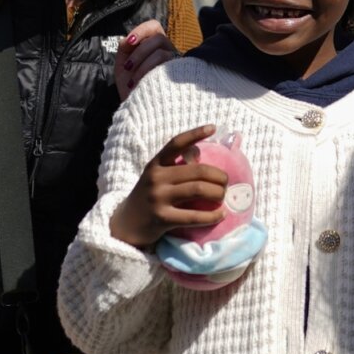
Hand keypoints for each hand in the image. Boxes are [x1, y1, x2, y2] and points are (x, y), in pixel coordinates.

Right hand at [110, 125, 226, 247]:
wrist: (126, 225)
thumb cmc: (148, 197)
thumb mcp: (156, 177)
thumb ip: (174, 166)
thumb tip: (199, 152)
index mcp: (156, 164)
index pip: (176, 143)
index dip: (195, 133)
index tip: (213, 127)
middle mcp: (156, 178)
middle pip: (198, 171)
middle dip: (219, 176)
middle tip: (226, 182)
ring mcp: (158, 198)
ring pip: (198, 190)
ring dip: (218, 193)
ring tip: (223, 196)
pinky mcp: (162, 218)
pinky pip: (194, 216)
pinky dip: (212, 216)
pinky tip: (221, 214)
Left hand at [115, 21, 178, 96]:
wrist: (136, 109)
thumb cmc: (130, 86)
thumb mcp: (122, 65)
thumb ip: (124, 49)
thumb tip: (128, 39)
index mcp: (154, 46)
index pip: (154, 27)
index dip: (142, 30)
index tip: (129, 42)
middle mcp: (168, 52)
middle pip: (159, 37)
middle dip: (139, 51)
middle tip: (127, 66)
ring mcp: (174, 64)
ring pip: (162, 52)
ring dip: (142, 65)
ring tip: (132, 81)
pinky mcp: (177, 77)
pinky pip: (166, 66)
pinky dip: (148, 73)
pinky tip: (139, 84)